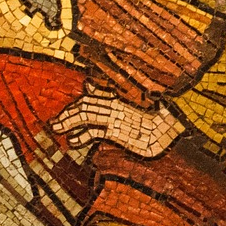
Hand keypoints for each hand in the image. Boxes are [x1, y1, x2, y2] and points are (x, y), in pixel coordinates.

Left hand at [52, 94, 183, 158]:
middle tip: (53, 123)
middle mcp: (116, 105)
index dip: (75, 106)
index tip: (63, 114)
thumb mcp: (132, 104)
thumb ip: (109, 95)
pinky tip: (72, 141)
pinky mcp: (119, 131)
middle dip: (67, 114)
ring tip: (55, 129)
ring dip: (67, 122)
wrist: (172, 129)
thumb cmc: (154, 118)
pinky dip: (81, 136)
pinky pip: (95, 131)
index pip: (91, 98)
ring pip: (86, 115)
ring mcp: (117, 117)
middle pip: (85, 106)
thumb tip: (87, 84)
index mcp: (119, 98)